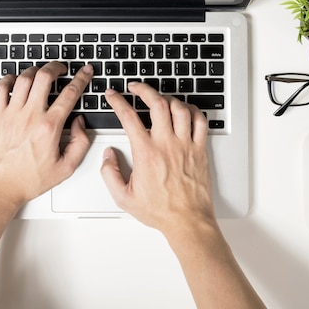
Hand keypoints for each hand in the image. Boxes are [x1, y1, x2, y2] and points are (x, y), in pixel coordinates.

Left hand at [0, 62, 93, 210]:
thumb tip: (80, 124)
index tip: (85, 72)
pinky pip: (2, 88)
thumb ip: (81, 143)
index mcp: (49, 127)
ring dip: (35, 70)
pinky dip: (9, 79)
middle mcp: (30, 116)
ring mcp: (12, 114)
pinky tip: (16, 81)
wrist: (1, 186)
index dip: (81, 78)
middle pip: (44, 77)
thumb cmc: (29, 179)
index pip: (70, 93)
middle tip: (62, 68)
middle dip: (56, 67)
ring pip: (24, 78)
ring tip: (42, 72)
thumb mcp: (66, 168)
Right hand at [100, 82, 214, 234]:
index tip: (113, 95)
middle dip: (143, 89)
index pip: (129, 117)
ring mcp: (186, 145)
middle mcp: (166, 144)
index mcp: (146, 153)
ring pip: (179, 108)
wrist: (187, 220)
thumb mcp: (123, 197)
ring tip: (159, 98)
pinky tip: (184, 110)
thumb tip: (108, 155)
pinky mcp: (200, 150)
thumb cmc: (160, 211)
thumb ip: (110, 173)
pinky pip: (200, 121)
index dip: (118, 101)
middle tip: (136, 87)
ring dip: (167, 98)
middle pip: (157, 104)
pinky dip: (192, 110)